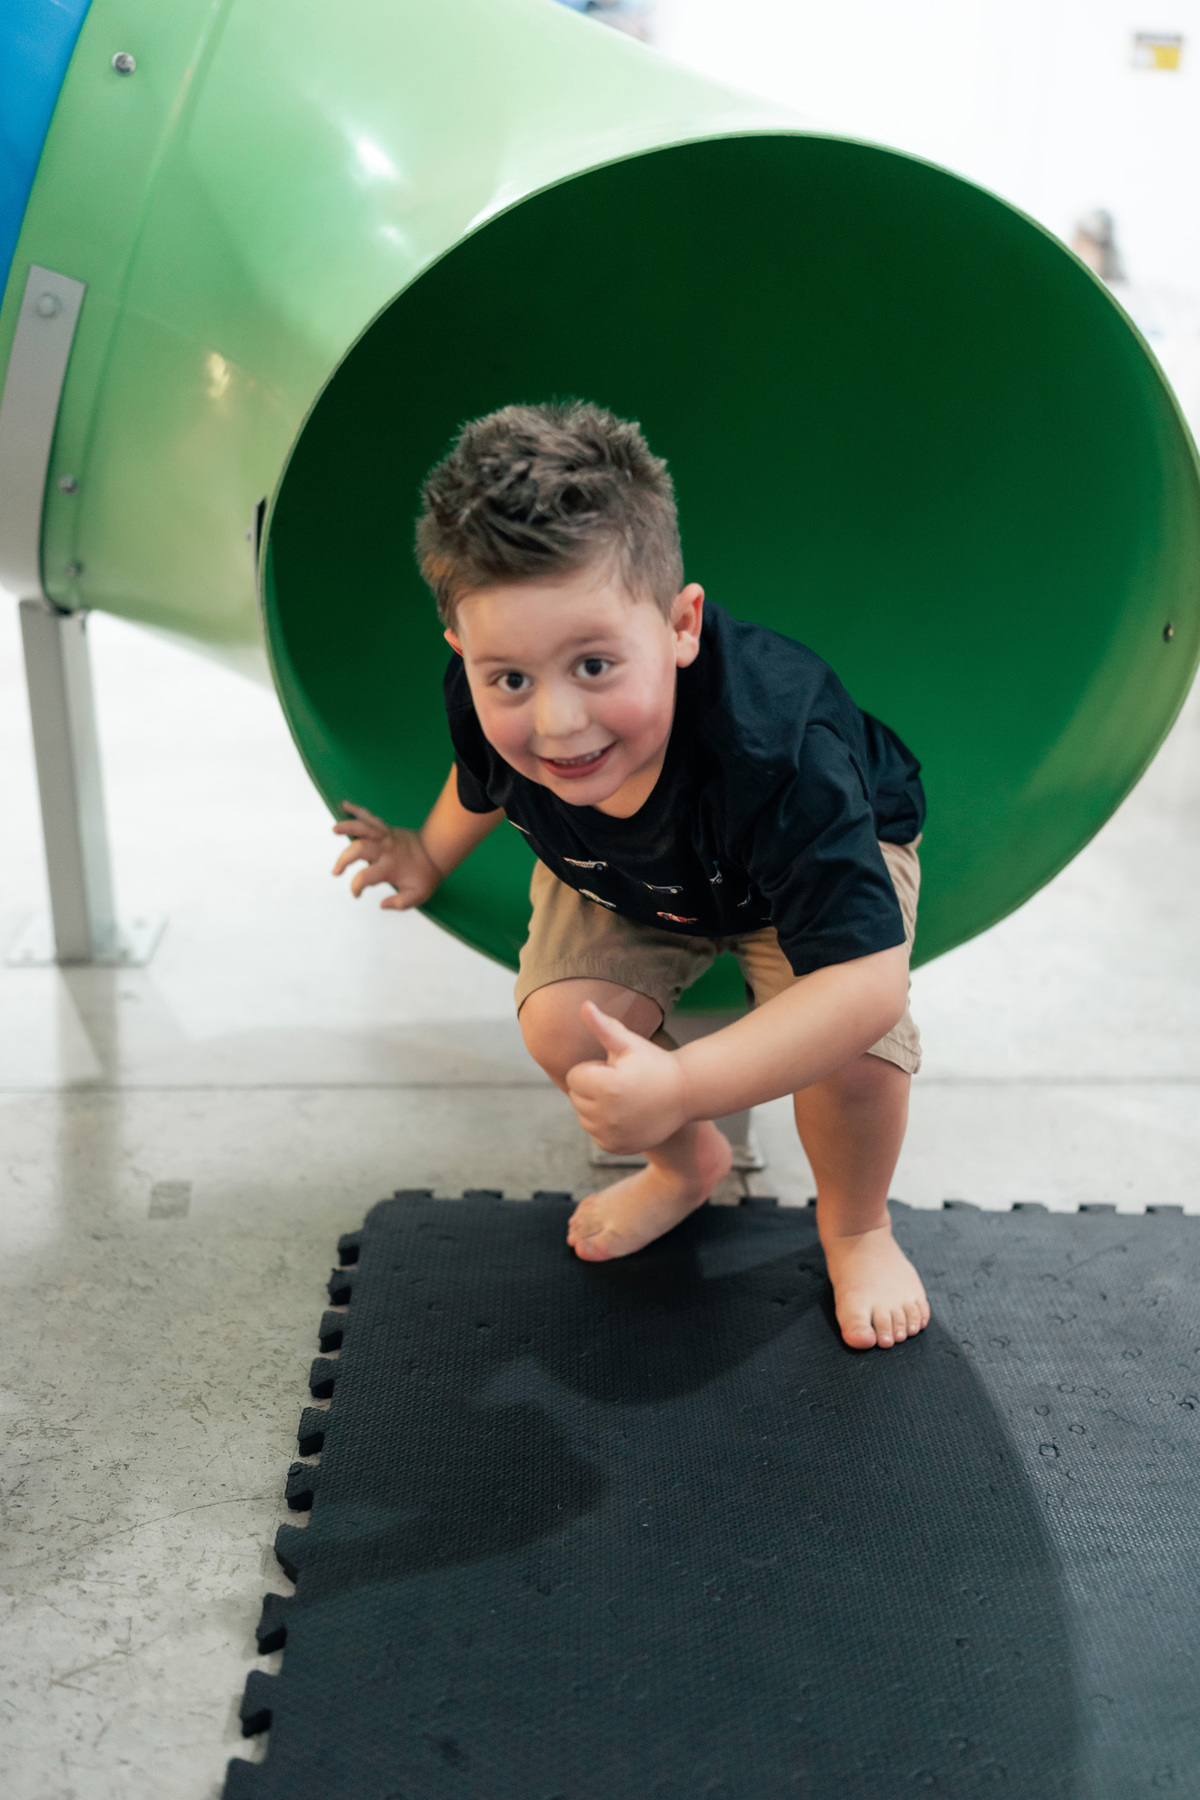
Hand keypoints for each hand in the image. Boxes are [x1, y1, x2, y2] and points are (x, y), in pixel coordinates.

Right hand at [331, 801, 441, 909]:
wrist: (437, 851)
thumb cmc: (426, 875)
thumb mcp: (418, 895)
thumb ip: (400, 903)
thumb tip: (381, 904)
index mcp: (389, 867)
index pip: (365, 877)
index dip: (356, 887)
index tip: (357, 894)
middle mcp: (385, 850)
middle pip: (359, 849)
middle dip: (343, 860)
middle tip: (336, 872)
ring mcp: (385, 837)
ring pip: (363, 828)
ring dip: (348, 827)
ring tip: (334, 830)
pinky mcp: (385, 829)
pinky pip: (369, 817)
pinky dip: (356, 810)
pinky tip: (344, 805)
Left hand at [565, 1002, 691, 1153]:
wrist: (684, 1095)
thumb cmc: (655, 1064)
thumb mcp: (630, 1044)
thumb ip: (604, 1026)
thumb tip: (584, 1004)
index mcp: (605, 1086)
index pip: (574, 1077)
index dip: (595, 1069)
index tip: (616, 1069)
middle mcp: (606, 1115)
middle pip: (576, 1097)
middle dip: (593, 1088)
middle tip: (622, 1083)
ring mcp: (610, 1134)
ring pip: (583, 1117)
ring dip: (597, 1107)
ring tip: (625, 1099)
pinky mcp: (614, 1148)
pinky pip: (595, 1134)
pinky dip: (605, 1126)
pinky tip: (626, 1115)